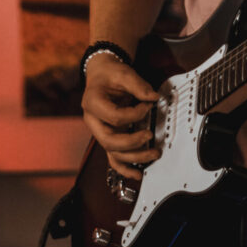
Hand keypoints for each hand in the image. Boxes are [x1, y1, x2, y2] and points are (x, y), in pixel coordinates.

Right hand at [82, 53, 159, 179]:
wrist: (100, 76)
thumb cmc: (110, 75)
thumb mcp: (123, 73)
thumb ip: (138, 85)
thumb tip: (153, 97)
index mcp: (92, 103)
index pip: (114, 117)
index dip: (134, 114)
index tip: (148, 104)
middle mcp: (93, 121)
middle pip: (109, 141)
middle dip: (132, 142)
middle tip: (150, 136)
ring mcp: (99, 132)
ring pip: (112, 153)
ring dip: (134, 157)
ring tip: (154, 154)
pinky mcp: (107, 137)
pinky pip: (112, 158)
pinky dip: (125, 168)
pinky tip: (138, 173)